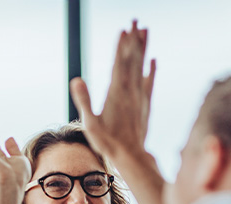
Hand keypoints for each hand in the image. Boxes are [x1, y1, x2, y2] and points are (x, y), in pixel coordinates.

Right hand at [70, 20, 155, 163]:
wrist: (131, 156)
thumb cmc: (107, 143)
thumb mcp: (90, 124)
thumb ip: (84, 101)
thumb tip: (77, 79)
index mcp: (116, 93)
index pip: (119, 63)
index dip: (121, 45)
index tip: (124, 28)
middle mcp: (130, 91)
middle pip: (132, 60)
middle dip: (134, 40)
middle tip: (136, 20)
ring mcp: (139, 97)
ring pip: (142, 67)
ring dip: (143, 48)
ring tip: (145, 30)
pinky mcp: (145, 104)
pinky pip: (150, 82)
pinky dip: (152, 70)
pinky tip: (154, 60)